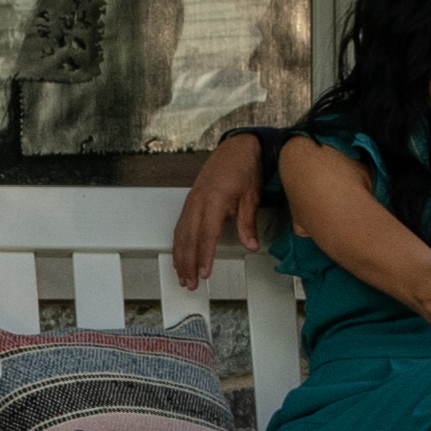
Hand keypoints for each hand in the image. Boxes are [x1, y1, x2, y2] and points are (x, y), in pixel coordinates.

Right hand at [179, 125, 273, 285]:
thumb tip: (251, 245)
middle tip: (190, 282)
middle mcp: (198, 200)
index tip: (204, 273)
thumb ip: (247, 223)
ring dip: (180, 256)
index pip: (207, 234)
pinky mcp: (191, 200)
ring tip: (182, 275)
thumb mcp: (251, 196)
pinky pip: (180, 225)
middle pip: (189, 238)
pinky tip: (179, 254)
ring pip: (181, 233)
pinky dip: (178, 242)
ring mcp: (192, 200)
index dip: (204, 256)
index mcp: (214, 199)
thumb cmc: (245, 168)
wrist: (237, 148)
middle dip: (188, 263)